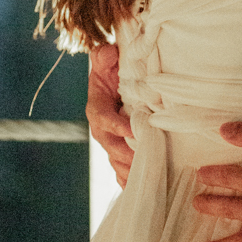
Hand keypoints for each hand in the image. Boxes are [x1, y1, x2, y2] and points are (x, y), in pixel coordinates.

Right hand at [87, 43, 133, 187]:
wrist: (113, 78)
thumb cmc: (111, 68)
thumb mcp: (106, 57)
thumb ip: (104, 55)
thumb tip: (107, 54)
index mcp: (97, 106)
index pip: (103, 118)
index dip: (116, 125)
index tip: (132, 130)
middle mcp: (101, 127)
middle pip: (110, 145)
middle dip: (125, 154)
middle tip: (144, 159)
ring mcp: (110, 140)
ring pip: (116, 159)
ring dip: (128, 169)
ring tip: (145, 177)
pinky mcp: (119, 148)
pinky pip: (120, 167)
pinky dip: (126, 178)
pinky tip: (135, 188)